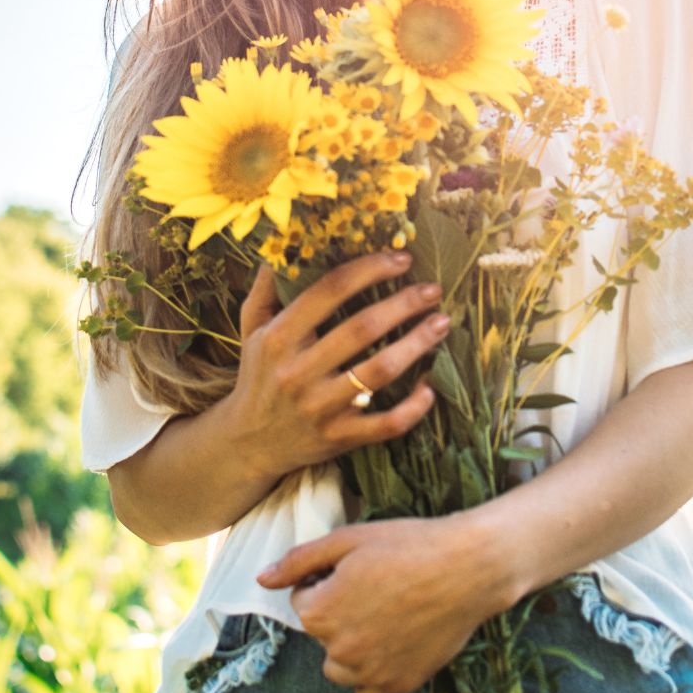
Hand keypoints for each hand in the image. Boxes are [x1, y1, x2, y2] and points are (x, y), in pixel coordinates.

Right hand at [230, 252, 450, 481]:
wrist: (250, 443)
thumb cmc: (258, 375)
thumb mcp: (252, 328)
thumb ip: (267, 289)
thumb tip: (282, 249)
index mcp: (279, 337)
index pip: (330, 290)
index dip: (369, 269)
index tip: (401, 259)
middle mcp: (298, 371)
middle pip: (362, 328)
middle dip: (404, 304)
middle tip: (433, 290)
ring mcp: (320, 408)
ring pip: (379, 372)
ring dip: (417, 344)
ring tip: (442, 323)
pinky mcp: (339, 437)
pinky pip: (385, 424)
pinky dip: (413, 407)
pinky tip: (430, 386)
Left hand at [257, 516, 500, 692]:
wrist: (467, 567)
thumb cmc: (407, 545)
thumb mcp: (348, 539)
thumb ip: (300, 561)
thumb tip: (262, 580)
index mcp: (321, 612)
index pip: (303, 602)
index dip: (326, 581)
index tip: (355, 569)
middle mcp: (340, 650)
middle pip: (321, 634)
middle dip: (338, 612)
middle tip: (375, 586)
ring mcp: (370, 673)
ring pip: (339, 667)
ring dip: (350, 645)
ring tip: (384, 612)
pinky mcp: (398, 686)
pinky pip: (366, 692)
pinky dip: (372, 672)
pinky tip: (393, 641)